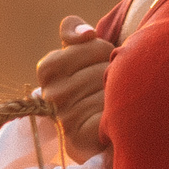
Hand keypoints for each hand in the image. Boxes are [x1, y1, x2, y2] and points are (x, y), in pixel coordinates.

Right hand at [35, 15, 113, 157]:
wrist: (98, 123)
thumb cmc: (92, 79)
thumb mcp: (80, 50)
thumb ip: (73, 30)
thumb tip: (86, 34)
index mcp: (48, 69)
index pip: (88, 46)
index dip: (102, 51)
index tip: (100, 60)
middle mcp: (51, 95)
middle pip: (101, 69)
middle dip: (113, 72)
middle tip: (110, 84)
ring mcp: (63, 118)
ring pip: (108, 90)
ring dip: (120, 92)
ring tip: (114, 99)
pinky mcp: (78, 138)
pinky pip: (109, 114)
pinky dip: (118, 112)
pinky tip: (115, 115)